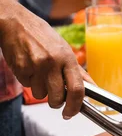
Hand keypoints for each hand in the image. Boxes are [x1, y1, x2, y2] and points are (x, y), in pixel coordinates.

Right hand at [0, 0, 85, 117]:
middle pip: (57, 98)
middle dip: (57, 103)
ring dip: (42, 91)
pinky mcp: (20, 69)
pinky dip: (30, 82)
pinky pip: (28, 86)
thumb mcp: (65, 49)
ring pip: (41, 95)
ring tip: (41, 74)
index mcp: (67, 58)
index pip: (78, 89)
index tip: (72, 112)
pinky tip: (30, 68)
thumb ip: (78, 70)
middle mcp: (53, 63)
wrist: (16, 23)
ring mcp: (35, 66)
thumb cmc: (42, 36)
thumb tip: (92, 86)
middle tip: (56, 99)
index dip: (76, 106)